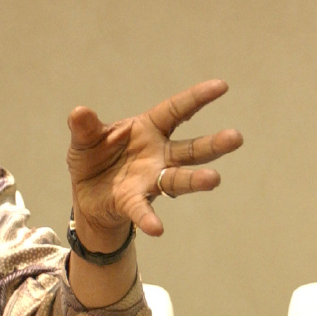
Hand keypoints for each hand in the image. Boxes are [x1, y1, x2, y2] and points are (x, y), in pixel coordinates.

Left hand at [66, 79, 242, 246]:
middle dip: (214, 144)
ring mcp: (151, 179)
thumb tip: (79, 112)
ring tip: (214, 179)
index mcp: (149, 129)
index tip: (221, 86)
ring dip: (196, 180)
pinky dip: (148, 218)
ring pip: (179, 178)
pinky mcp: (134, 201)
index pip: (177, 110)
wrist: (87, 194)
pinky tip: (156, 229)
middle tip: (236, 138)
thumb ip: (85, 127)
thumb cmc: (93, 157)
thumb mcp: (85, 138)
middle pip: (191, 148)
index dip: (198, 98)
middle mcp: (158, 154)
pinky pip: (143, 209)